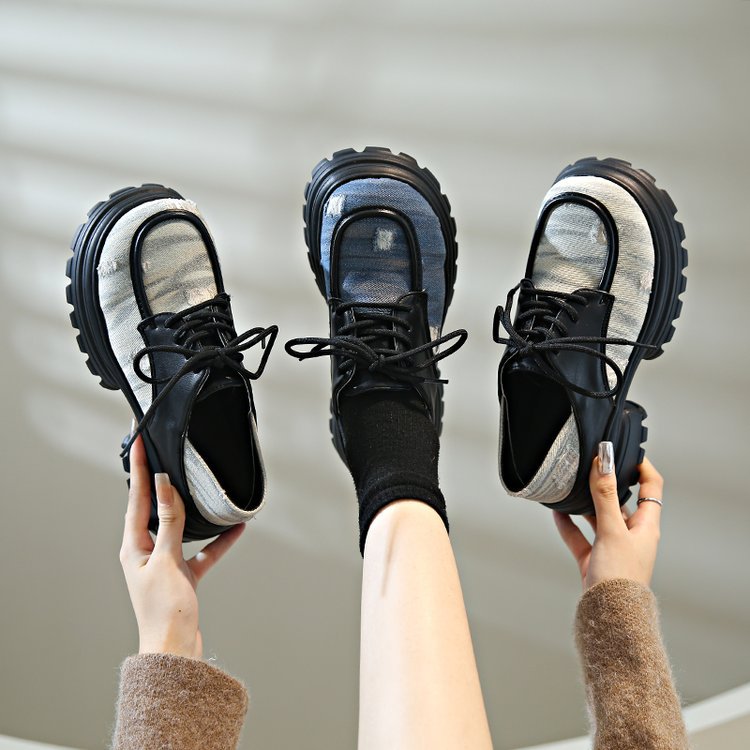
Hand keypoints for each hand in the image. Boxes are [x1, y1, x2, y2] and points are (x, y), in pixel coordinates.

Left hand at [119, 436, 244, 657]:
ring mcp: (165, 563)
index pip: (135, 498)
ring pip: (178, 526)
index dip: (137, 468)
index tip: (138, 441)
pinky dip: (217, 540)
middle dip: (158, 481)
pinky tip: (235, 529)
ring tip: (195, 483)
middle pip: (153, 508)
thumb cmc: (164, 612)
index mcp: (133, 546)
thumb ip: (168, 522)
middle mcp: (145, 551)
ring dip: (189, 508)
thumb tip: (163, 486)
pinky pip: (202, 550)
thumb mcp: (167, 561)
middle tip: (162, 453)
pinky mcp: (183, 575)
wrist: (174, 652)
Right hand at [553, 445, 663, 590]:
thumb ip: (605, 495)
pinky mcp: (595, 560)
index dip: (641, 466)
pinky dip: (569, 525)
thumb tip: (604, 461)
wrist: (610, 617)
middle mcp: (632, 535)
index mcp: (646, 526)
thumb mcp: (612, 529)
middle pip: (622, 500)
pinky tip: (557, 514)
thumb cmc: (620, 577)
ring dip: (586, 503)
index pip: (651, 486)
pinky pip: (581, 537)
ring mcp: (613, 547)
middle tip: (591, 465)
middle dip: (606, 483)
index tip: (623, 450)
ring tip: (571, 486)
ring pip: (599, 518)